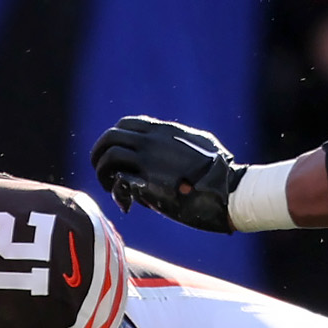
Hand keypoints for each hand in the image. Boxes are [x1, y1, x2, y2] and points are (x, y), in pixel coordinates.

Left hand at [91, 117, 245, 232]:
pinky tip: (126, 203)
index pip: (124, 124)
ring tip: (109, 187)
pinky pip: (119, 180)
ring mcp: (149, 161)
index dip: (114, 139)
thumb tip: (172, 140)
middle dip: (98, 154)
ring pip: (109, 157)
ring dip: (102, 173)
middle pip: (109, 137)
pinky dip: (116, 190)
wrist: (229, 190)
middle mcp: (152, 141)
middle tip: (102, 171)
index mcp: (164, 130)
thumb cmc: (222, 169)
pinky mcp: (149, 183)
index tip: (115, 155)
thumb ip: (181, 139)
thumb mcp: (202, 142)